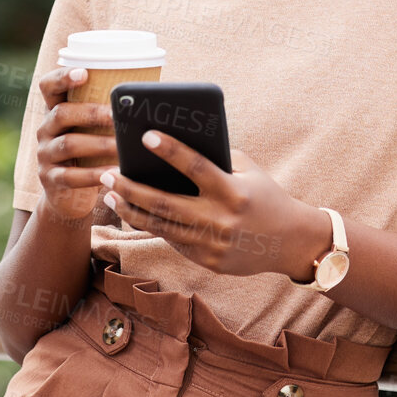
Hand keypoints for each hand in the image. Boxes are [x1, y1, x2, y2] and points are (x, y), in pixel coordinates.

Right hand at [31, 65, 115, 222]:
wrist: (68, 197)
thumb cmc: (91, 155)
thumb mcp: (93, 132)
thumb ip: (108, 115)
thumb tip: (148, 100)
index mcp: (55, 110)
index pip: (48, 86)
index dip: (63, 76)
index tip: (84, 72)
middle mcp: (45, 129)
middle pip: (62, 113)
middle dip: (92, 113)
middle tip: (118, 116)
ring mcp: (45, 154)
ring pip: (69, 144)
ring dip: (98, 144)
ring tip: (122, 146)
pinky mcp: (50, 179)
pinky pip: (71, 176)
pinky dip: (94, 174)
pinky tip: (114, 173)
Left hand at [98, 133, 322, 278]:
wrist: (289, 242)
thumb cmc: (264, 195)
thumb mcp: (248, 170)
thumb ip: (217, 157)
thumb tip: (176, 141)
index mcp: (233, 191)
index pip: (196, 167)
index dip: (170, 150)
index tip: (145, 135)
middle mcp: (220, 220)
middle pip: (164, 203)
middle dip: (129, 187)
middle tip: (106, 174)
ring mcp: (212, 244)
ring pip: (160, 226)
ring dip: (130, 209)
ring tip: (110, 194)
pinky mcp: (207, 261)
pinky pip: (172, 241)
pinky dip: (150, 225)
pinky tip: (133, 211)